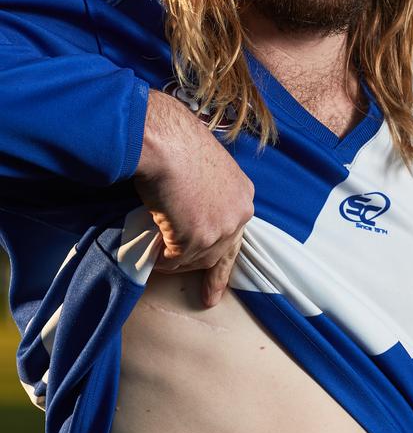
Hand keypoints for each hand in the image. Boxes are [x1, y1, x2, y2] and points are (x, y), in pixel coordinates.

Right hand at [133, 89, 254, 307]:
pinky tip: (149, 251)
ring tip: (155, 249)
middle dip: (201, 269)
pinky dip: (159, 258)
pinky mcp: (197, 239)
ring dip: (173, 259)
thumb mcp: (203, 168)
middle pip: (218, 253)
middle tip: (200, 293)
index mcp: (242, 195)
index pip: (237, 236)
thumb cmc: (177, 142)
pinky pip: (173, 260)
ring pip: (194, 259)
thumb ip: (204, 193)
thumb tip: (186, 210)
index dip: (225, 263)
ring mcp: (220, 229)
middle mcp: (238, 214)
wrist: (166, 140)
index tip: (218, 290)